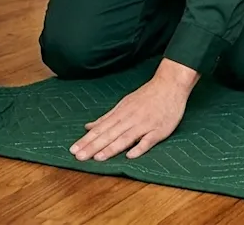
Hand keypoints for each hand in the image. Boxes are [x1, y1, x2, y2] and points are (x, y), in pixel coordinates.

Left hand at [70, 59, 198, 160]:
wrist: (170, 85)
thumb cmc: (147, 96)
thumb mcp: (124, 104)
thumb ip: (107, 117)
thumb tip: (88, 126)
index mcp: (121, 114)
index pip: (100, 129)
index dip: (87, 140)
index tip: (73, 150)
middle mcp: (130, 119)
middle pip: (109, 135)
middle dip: (93, 146)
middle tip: (78, 157)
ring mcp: (144, 125)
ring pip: (125, 138)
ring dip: (111, 148)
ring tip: (98, 158)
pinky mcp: (159, 130)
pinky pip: (148, 141)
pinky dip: (139, 148)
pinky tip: (130, 156)